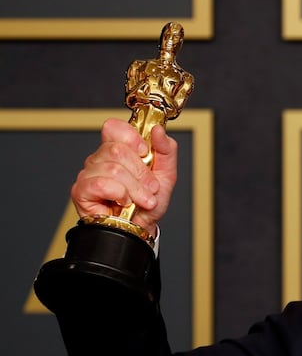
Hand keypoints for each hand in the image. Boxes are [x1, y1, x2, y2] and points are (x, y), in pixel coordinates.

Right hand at [71, 118, 177, 236]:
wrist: (142, 227)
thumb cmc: (150, 202)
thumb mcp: (166, 174)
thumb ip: (166, 150)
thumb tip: (158, 130)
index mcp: (118, 150)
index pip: (113, 127)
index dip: (131, 137)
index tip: (144, 153)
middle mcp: (100, 159)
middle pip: (118, 150)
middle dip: (141, 173)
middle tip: (149, 188)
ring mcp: (89, 174)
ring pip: (113, 169)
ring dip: (135, 188)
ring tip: (140, 200)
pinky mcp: (81, 191)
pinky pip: (101, 184)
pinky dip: (119, 194)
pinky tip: (123, 202)